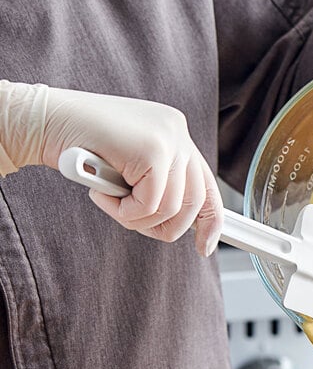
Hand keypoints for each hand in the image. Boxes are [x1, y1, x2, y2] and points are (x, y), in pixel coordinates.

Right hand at [0, 81, 221, 255]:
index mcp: (177, 136)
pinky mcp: (153, 149)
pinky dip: (123, 211)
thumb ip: (159, 184)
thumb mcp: (130, 167)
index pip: (208, 186)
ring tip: (110, 202)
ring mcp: (169, 138)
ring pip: (171, 208)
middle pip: (195, 202)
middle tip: (133, 222)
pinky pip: (150, 205)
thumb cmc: (82, 146)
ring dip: (135, 218)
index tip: (204, 247)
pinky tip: (102, 194)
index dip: (211, 221)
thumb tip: (183, 221)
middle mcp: (179, 133)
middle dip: (165, 226)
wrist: (45, 122)